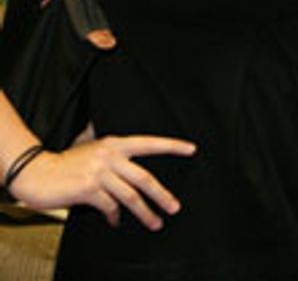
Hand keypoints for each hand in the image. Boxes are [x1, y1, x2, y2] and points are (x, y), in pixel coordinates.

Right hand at [7, 135, 195, 229]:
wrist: (36, 172)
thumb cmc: (65, 163)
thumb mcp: (91, 147)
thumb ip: (112, 150)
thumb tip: (134, 151)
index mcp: (114, 143)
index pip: (150, 142)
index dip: (172, 146)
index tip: (191, 150)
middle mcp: (109, 156)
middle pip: (144, 178)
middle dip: (161, 195)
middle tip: (174, 207)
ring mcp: (99, 172)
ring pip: (130, 196)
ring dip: (144, 212)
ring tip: (155, 223)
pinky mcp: (88, 189)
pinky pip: (109, 206)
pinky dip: (114, 216)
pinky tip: (115, 221)